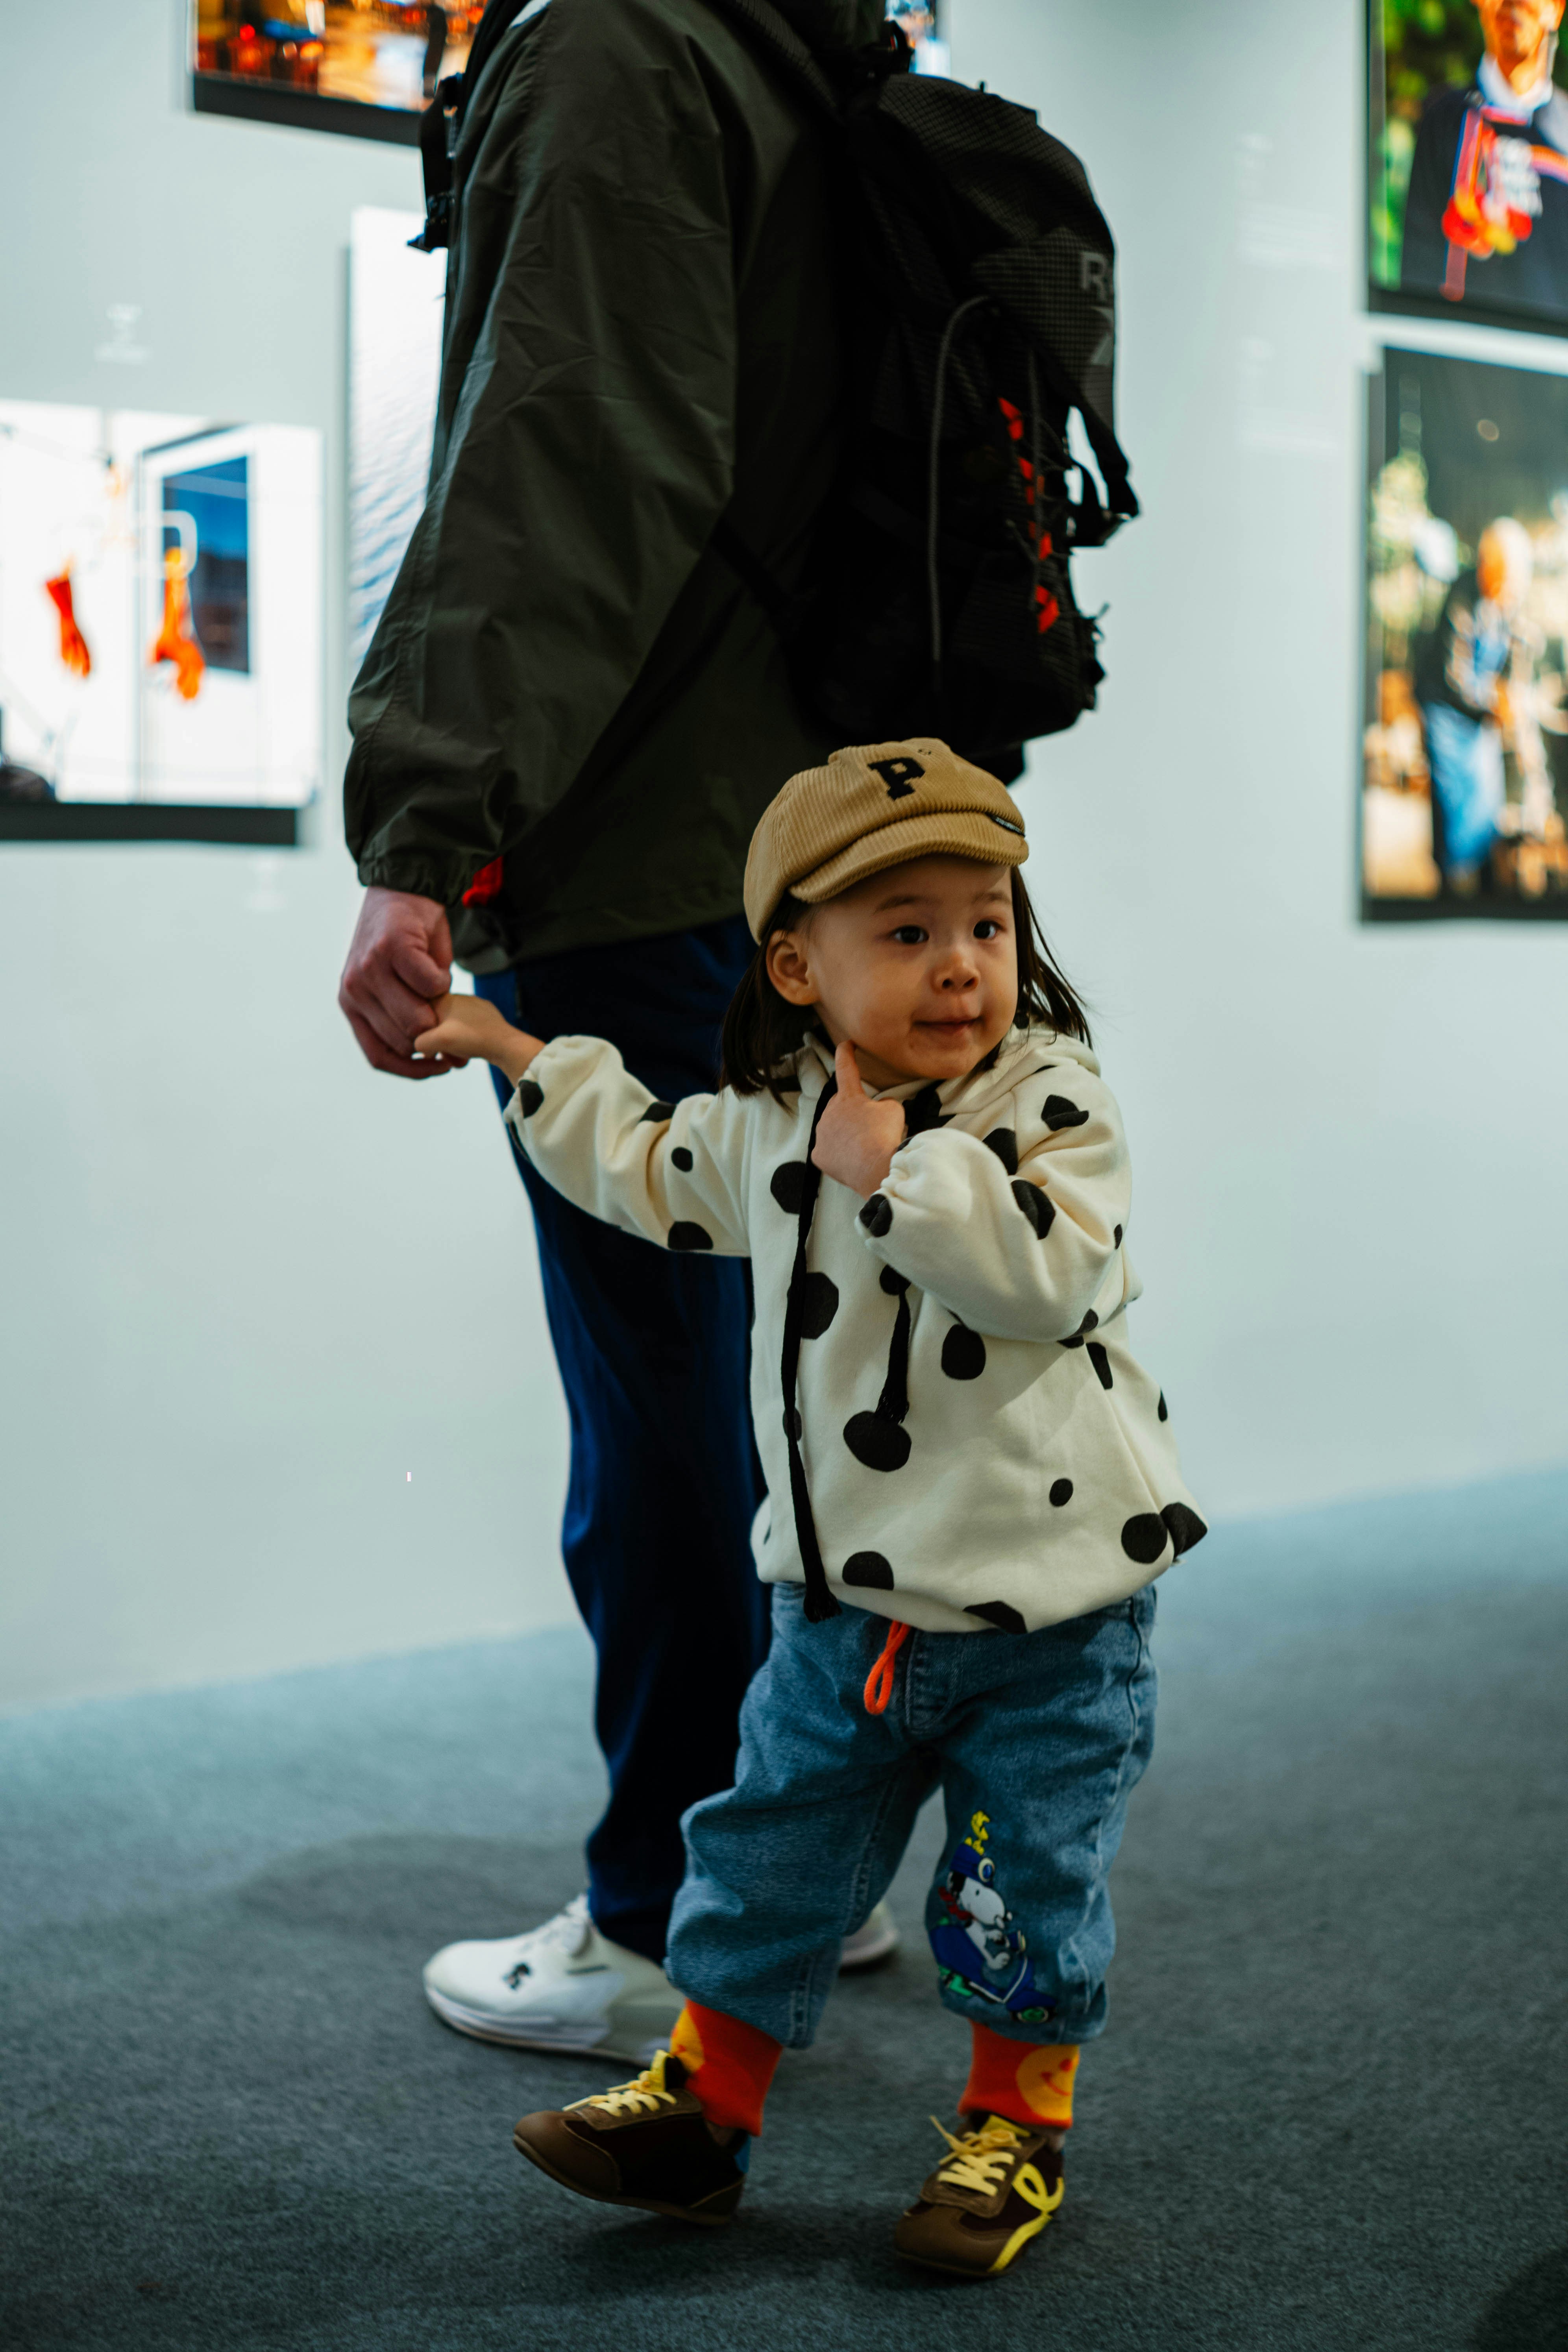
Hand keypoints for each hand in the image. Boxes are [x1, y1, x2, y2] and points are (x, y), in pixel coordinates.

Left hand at [339, 887, 455, 1078]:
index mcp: (352, 1005)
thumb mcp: (393, 984)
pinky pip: (430, 985)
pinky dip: (443, 981)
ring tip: (443, 990)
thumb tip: (440, 1054)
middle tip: (453, 1020)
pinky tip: (439, 968)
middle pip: (404, 1041)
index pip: (379, 1055)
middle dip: (435, 1036)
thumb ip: (407, 1015)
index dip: (414, 1070)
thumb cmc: (403, 940)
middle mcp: (354, 991)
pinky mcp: (391, 950)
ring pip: (416, 1019)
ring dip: (440, 1009)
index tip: (441, 1066)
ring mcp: (369, 971)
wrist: (400, 887)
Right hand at [414, 993, 543, 1084]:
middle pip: (435, 1024)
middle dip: (438, 1043)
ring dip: (450, 1047)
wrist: (507, 1045)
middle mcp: (458, 998)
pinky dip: (463, 1045)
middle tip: (443, 1055)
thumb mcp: (438, 1041)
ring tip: (457, 1058)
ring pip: (451, 1030)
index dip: (421, 1033)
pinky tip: (467, 1055)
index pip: (419, 1013)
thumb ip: (419, 1042)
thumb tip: (419, 1047)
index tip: (428, 1047)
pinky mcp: (484, 1019)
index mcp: (444, 997)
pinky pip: (465, 1032)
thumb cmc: (473, 1038)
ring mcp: (473, 1008)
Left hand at [811, 1041, 907, 1197]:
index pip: (845, 1067)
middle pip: (840, 1104)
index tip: (846, 1044)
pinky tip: (851, 1158)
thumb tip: (877, 1110)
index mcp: (848, 1098)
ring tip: (863, 1145)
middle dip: (852, 1110)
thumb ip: (883, 1104)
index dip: (846, 1053)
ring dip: (845, 1131)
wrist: (875, 1170)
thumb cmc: (885, 1137)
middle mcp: (829, 1113)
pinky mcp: (818, 1155)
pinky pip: (828, 1149)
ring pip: (832, 1127)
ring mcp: (821, 1134)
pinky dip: (838, 1151)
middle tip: (869, 1125)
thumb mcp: (894, 1110)